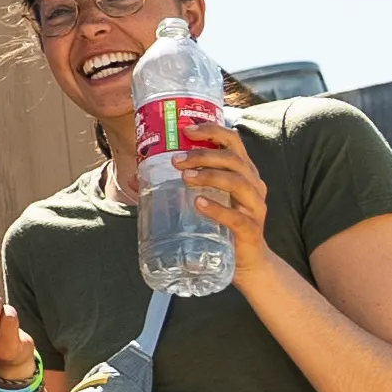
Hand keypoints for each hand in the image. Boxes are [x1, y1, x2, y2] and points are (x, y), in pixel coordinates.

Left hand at [171, 131, 276, 271]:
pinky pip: (236, 217)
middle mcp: (253, 184)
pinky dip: (216, 209)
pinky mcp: (250, 230)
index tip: (186, 129)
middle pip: (233, 159)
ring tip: (185, 177)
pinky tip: (198, 203)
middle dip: (203, 155)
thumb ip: (177, 186)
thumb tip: (136, 178)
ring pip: (237, 182)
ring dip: (209, 176)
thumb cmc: (222, 224)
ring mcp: (254, 208)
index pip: (232, 142)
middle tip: (177, 160)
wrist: (246, 262)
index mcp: (243, 171)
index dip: (212, 131)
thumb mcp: (205, 199)